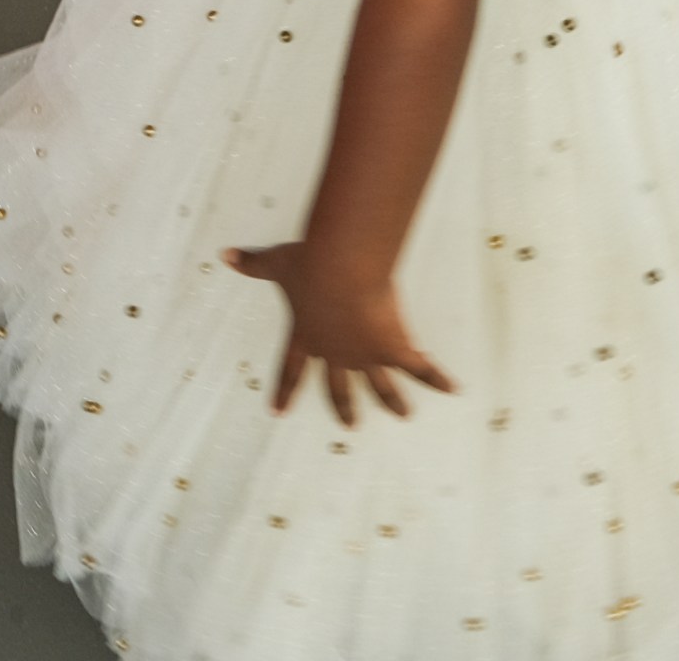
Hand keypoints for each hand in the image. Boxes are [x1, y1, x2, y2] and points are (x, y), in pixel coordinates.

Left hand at [226, 239, 456, 425]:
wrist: (340, 269)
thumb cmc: (307, 262)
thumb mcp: (275, 263)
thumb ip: (251, 263)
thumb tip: (224, 254)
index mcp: (305, 336)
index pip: (289, 369)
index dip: (283, 390)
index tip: (277, 411)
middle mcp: (335, 353)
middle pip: (337, 387)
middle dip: (343, 405)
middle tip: (348, 423)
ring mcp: (366, 356)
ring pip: (381, 387)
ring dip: (393, 400)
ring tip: (403, 414)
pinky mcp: (393, 349)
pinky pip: (419, 368)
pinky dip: (436, 378)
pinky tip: (453, 388)